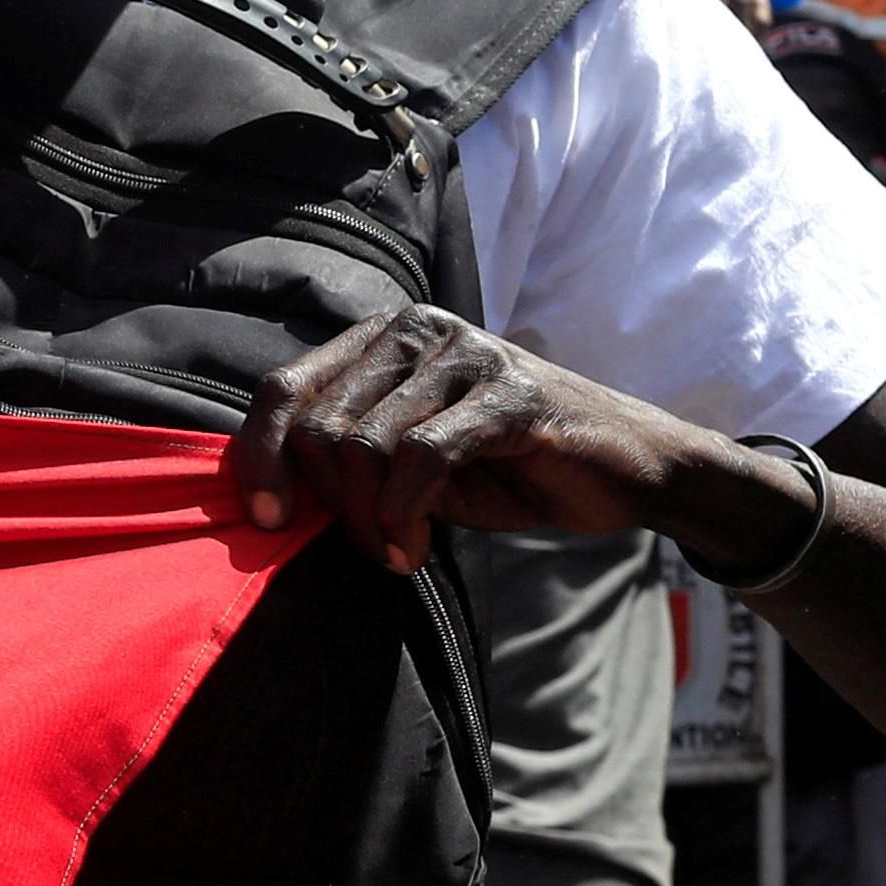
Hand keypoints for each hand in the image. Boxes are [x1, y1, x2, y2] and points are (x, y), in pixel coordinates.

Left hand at [226, 306, 772, 575]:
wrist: (624, 470)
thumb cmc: (509, 468)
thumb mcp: (411, 464)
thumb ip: (349, 463)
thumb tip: (274, 498)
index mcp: (382, 339)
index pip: (285, 389)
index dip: (260, 456)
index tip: (268, 520)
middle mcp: (417, 332)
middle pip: (321, 424)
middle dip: (331, 504)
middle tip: (367, 547)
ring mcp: (466, 354)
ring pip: (364, 442)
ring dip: (369, 519)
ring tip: (395, 553)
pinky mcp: (508, 391)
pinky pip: (421, 456)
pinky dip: (404, 514)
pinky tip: (413, 550)